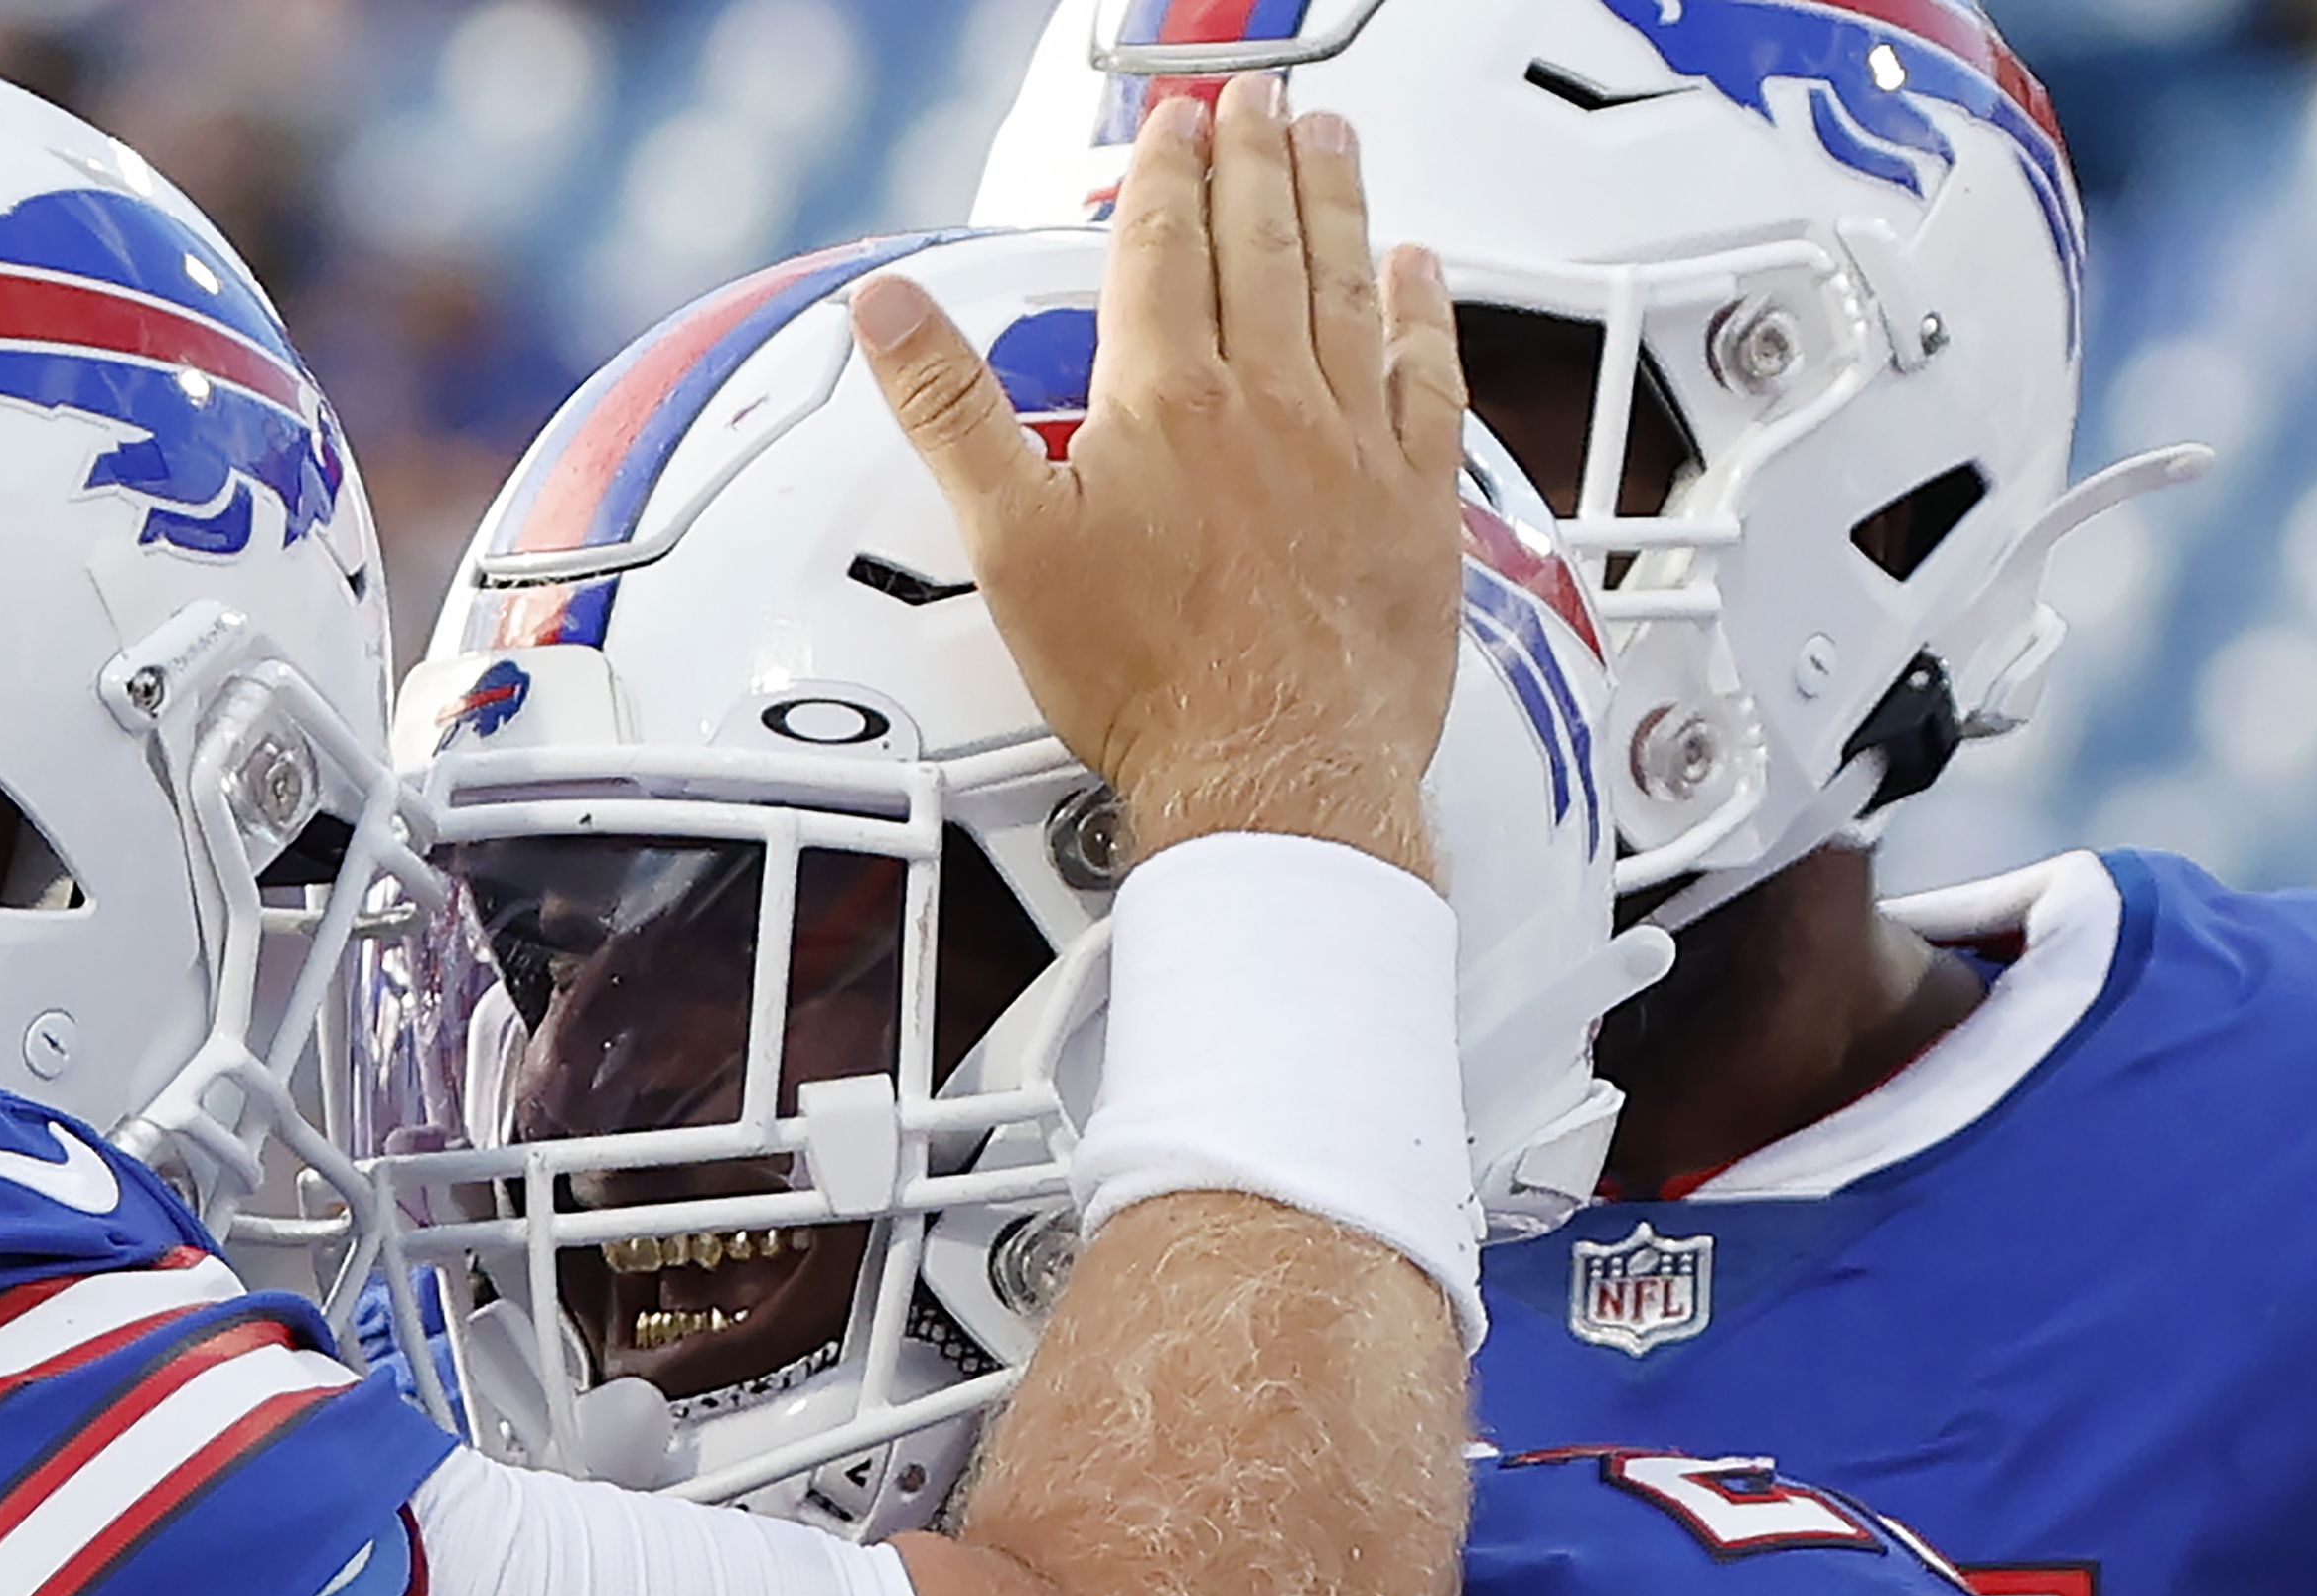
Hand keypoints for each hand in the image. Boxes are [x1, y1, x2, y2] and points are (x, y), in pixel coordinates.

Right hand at [856, 74, 1467, 879]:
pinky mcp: (1414, 498)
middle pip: (1261, 240)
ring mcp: (1350, 443)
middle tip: (1251, 102)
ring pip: (1345, 283)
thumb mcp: (1009, 544)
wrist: (1272, 772)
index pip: (1162, 247)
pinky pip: (1424, 374)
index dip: (1164, 172)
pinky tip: (1419, 271)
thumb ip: (950, 412)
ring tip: (1327, 139)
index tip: (1171, 123)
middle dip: (1253, 156)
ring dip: (1336, 198)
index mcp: (1164, 400)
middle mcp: (1267, 399)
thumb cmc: (1150, 681)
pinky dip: (1422, 311)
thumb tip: (891, 315)